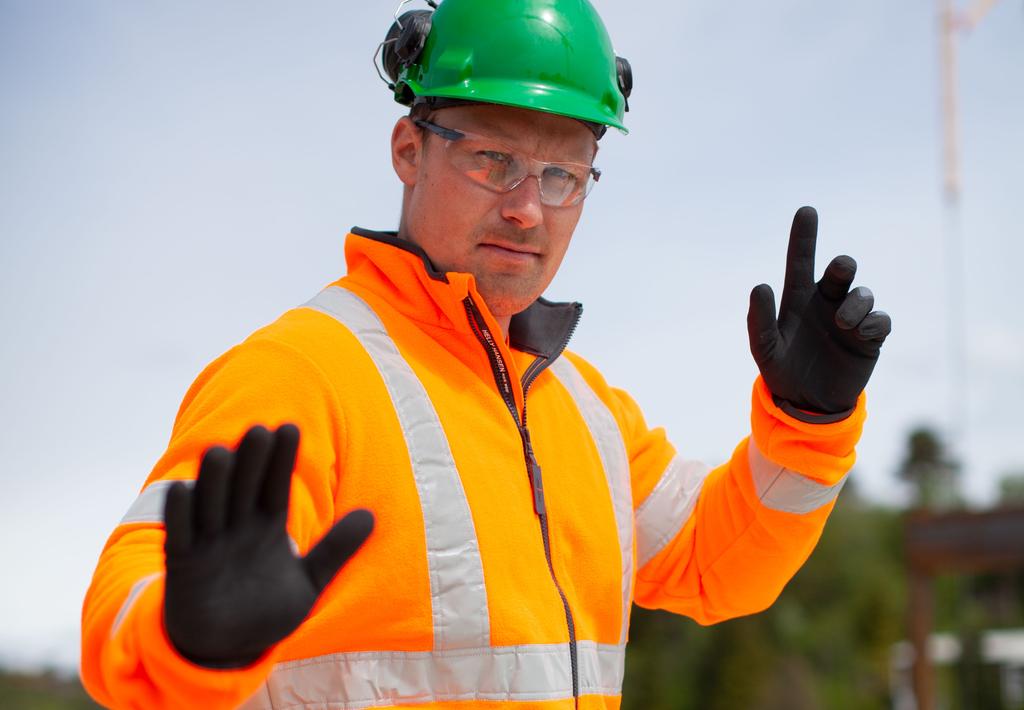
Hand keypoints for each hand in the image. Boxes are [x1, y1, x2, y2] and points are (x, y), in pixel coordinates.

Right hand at [163, 424, 373, 667]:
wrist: (227, 650)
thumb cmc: (266, 609)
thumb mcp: (310, 581)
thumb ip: (336, 549)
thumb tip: (372, 516)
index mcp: (267, 525)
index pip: (276, 485)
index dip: (281, 459)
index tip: (290, 428)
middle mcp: (238, 526)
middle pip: (244, 487)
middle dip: (251, 461)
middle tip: (259, 430)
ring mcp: (210, 543)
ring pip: (212, 504)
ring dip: (215, 480)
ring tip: (220, 452)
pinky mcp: (184, 566)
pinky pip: (181, 536)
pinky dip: (181, 515)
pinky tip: (183, 490)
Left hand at [746, 206, 891, 417]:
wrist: (808, 404)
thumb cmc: (782, 371)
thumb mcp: (764, 349)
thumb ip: (759, 321)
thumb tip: (760, 286)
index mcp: (799, 299)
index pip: (801, 261)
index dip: (804, 236)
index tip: (806, 211)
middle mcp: (827, 302)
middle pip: (842, 269)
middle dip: (843, 266)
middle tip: (839, 272)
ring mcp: (850, 318)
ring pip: (862, 294)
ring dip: (855, 304)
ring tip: (842, 323)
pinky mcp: (870, 338)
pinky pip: (880, 320)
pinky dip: (872, 323)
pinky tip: (859, 333)